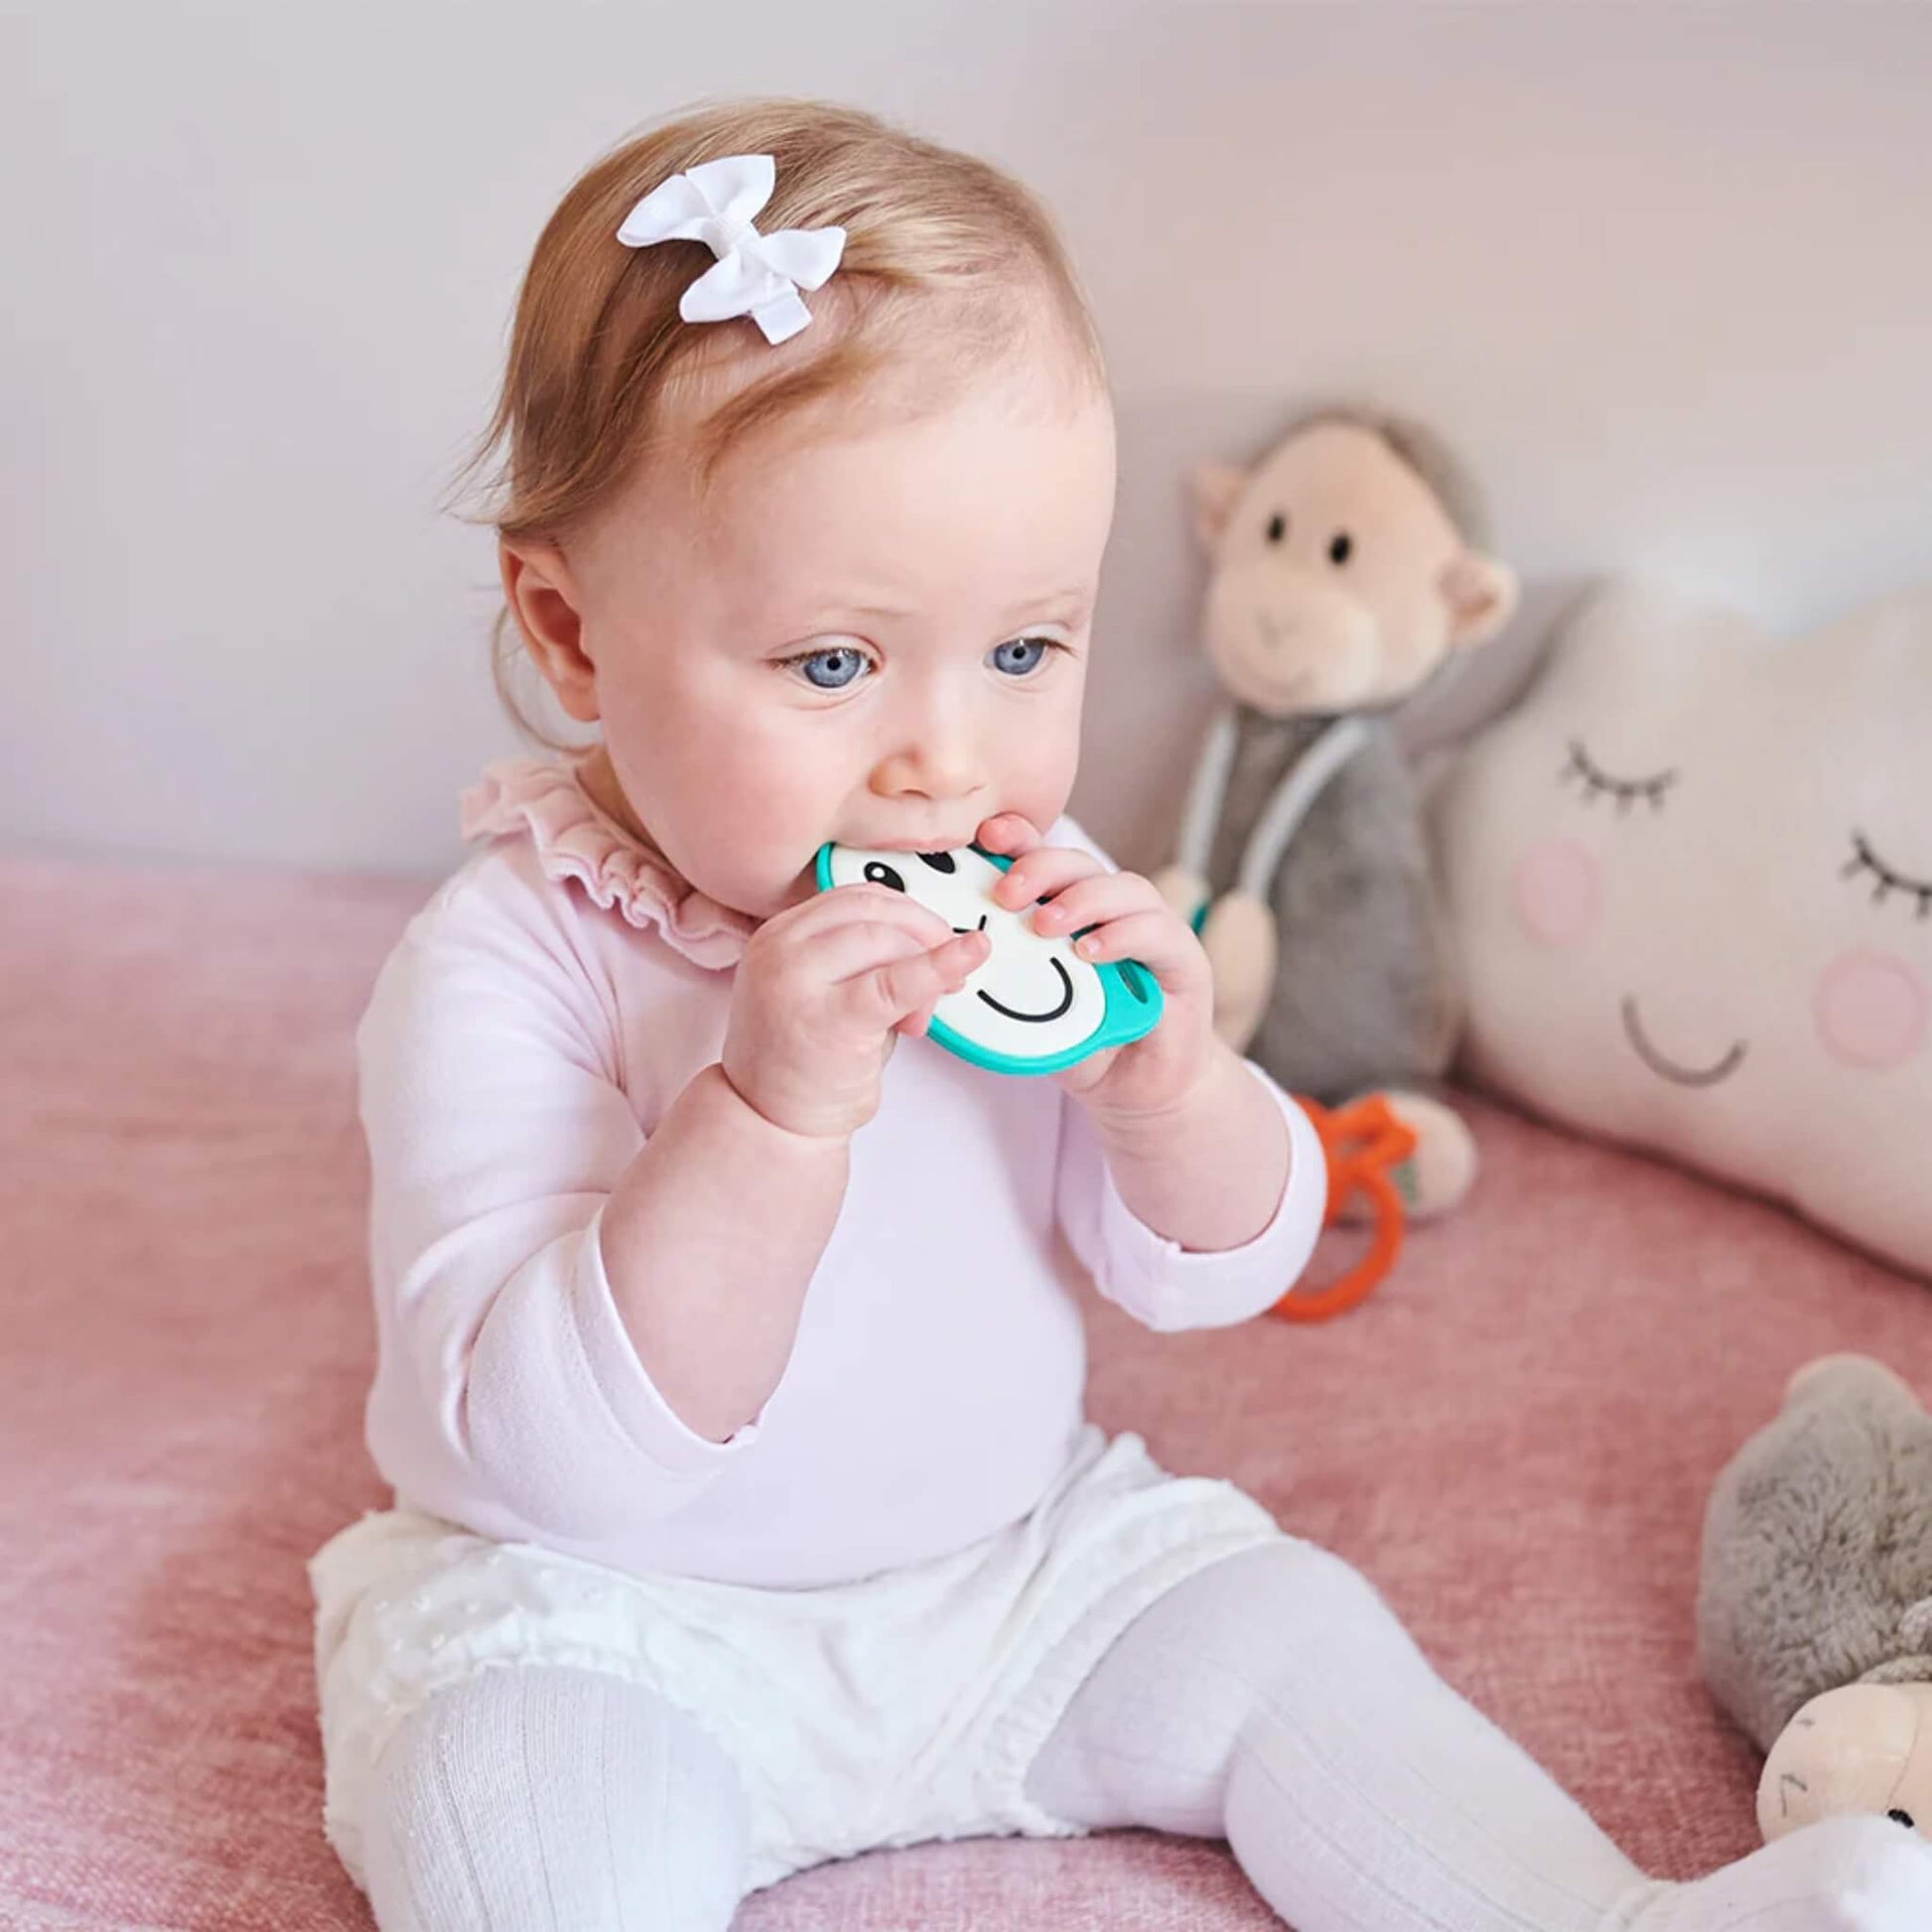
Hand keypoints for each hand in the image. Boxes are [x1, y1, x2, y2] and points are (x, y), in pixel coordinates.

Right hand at [722, 883, 990, 1138]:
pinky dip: (938, 968)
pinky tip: (967, 959)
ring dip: (924, 965)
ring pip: (885, 939)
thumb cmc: (804, 1063)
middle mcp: (778, 949)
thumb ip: (867, 959)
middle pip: (872, 910)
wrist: (771, 1125)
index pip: (855, 898)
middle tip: (948, 977)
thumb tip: (937, 941)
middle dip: (922, 935)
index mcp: (777, 935)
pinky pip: (897, 981)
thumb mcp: (825, 992)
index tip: (934, 942)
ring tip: (923, 1015)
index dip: (906, 914)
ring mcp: (796, 981)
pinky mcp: (830, 1018)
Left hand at [976, 812, 1220, 1123]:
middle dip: (1041, 868)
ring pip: (1124, 889)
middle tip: (1006, 893)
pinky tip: (1091, 951)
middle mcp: (1114, 910)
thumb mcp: (1030, 1011)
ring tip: (1044, 925)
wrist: (1135, 1090)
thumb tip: (942, 965)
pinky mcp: (1185, 961)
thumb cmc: (1082, 1042)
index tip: (986, 837)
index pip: (1046, 860)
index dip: (1019, 841)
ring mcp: (1153, 931)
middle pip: (1081, 864)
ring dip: (1081, 900)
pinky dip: (1123, 936)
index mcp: (1073, 910)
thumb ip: (1000, 983)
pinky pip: (1157, 933)